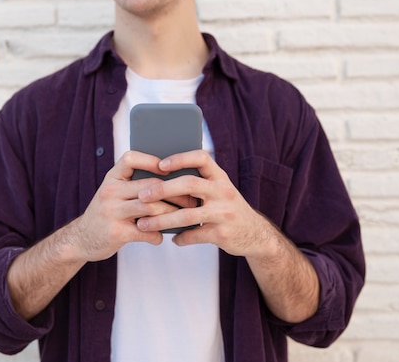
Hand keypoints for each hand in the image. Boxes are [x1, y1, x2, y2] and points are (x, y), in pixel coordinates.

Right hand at [63, 151, 179, 262]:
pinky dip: (157, 235)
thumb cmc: (107, 213)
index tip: (171, 170)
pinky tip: (160, 237)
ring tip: (184, 218)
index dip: (152, 161)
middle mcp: (110, 191)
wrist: (80, 239)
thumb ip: (134, 185)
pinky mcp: (115, 232)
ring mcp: (112, 212)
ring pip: (152, 208)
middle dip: (176, 193)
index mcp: (112, 178)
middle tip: (192, 199)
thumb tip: (174, 180)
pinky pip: (145, 231)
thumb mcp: (114, 193)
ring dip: (172, 214)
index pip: (131, 159)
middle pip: (150, 186)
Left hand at [135, 150, 274, 257]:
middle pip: (189, 184)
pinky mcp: (222, 234)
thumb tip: (159, 177)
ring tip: (143, 224)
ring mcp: (224, 213)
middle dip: (162, 189)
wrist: (256, 234)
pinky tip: (173, 239)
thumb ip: (199, 183)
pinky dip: (181, 238)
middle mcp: (224, 191)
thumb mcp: (219, 190)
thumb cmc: (227, 208)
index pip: (201, 158)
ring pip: (187, 214)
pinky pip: (195, 235)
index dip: (180, 158)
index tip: (160, 165)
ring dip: (162, 220)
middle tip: (142, 196)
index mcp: (220, 177)